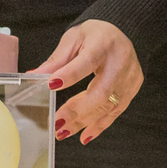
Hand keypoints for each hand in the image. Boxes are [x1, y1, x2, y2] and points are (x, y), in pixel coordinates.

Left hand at [35, 20, 143, 143]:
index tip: (51, 85)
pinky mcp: (132, 89)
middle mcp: (120, 62)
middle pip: (101, 92)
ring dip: (84, 122)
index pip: (87, 61)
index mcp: (103, 44)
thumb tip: (34, 76)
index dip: (70, 75)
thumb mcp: (73, 39)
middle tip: (57, 123)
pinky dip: (99, 126)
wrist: (123, 32)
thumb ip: (56, 60)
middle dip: (77, 110)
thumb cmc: (96, 35)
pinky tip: (84, 135)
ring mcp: (129, 78)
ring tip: (63, 132)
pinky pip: (115, 112)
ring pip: (108, 106)